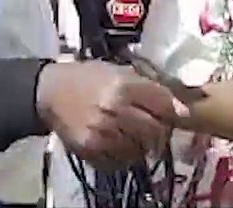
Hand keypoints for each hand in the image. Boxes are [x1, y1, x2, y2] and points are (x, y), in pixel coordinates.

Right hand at [37, 61, 175, 168]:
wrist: (49, 92)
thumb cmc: (86, 77)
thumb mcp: (118, 71)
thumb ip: (149, 86)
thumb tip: (183, 107)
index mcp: (123, 85)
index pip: (164, 104)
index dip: (170, 109)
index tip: (167, 111)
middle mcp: (114, 110)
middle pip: (156, 130)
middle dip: (158, 129)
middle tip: (150, 126)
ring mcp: (102, 132)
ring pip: (141, 149)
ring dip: (141, 144)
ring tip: (129, 133)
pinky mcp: (91, 149)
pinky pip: (121, 160)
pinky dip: (124, 154)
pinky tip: (116, 142)